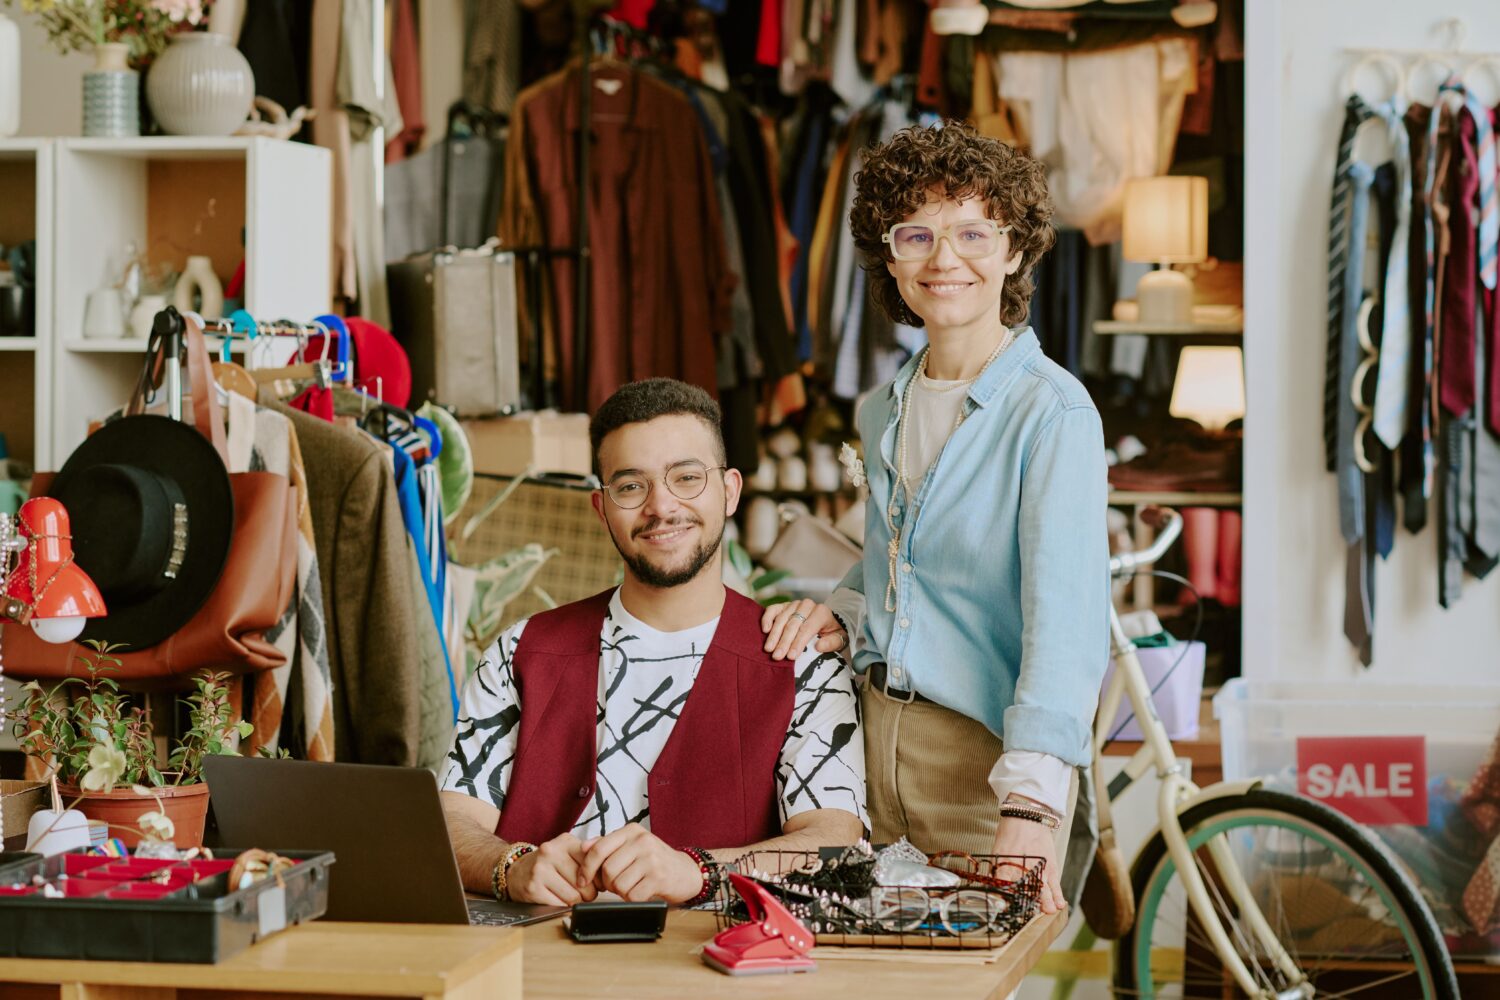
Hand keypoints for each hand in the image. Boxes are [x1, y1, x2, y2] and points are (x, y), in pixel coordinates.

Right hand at [505, 833, 598, 905]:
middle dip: (589, 893)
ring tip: (573, 897)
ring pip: (573, 896)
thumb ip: (590, 853)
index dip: (598, 878)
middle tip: (585, 893)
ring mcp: (540, 870)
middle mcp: (551, 853)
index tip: (597, 883)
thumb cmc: (549, 863)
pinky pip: (558, 905)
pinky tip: (559, 900)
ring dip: (577, 902)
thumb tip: (610, 864)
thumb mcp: (568, 850)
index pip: (592, 863)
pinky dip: (562, 907)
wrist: (516, 871)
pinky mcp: (532, 889)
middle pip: (584, 882)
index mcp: (564, 842)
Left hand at [576, 823, 703, 902]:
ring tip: (634, 885)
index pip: (598, 848)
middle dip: (608, 883)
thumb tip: (582, 846)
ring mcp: (652, 859)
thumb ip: (607, 845)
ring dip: (622, 892)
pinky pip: (632, 896)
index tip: (583, 879)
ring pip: (618, 885)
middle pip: (607, 870)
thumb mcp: (632, 846)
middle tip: (619, 884)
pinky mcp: (659, 877)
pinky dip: (634, 899)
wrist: (687, 872)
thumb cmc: (655, 860)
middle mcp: (642, 841)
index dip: (587, 867)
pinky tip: (643, 891)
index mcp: (631, 831)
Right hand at [761, 598, 847, 660]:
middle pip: (793, 624)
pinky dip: (767, 618)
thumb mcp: (839, 640)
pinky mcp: (783, 605)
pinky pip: (773, 609)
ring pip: (782, 618)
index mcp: (822, 612)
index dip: (798, 642)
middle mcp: (807, 605)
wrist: (827, 622)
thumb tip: (819, 646)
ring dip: (774, 635)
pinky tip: (764, 630)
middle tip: (777, 656)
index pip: (808, 628)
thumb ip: (832, 643)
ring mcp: (794, 604)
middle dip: (784, 642)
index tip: (791, 656)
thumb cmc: (832, 633)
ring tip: (768, 649)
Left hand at [992, 814, 1065, 914]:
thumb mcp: (997, 851)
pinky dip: (1058, 894)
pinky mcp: (1052, 867)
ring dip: (1046, 901)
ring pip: (1044, 888)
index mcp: (1007, 863)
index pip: (1003, 884)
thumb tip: (992, 885)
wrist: (1028, 817)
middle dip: (1028, 902)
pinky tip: (1059, 905)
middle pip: (1027, 888)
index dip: (1003, 898)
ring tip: (1048, 911)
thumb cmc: (1011, 833)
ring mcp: (1040, 867)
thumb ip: (997, 870)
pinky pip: (1055, 883)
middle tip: (1030, 914)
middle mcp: (1025, 867)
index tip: (1004, 908)